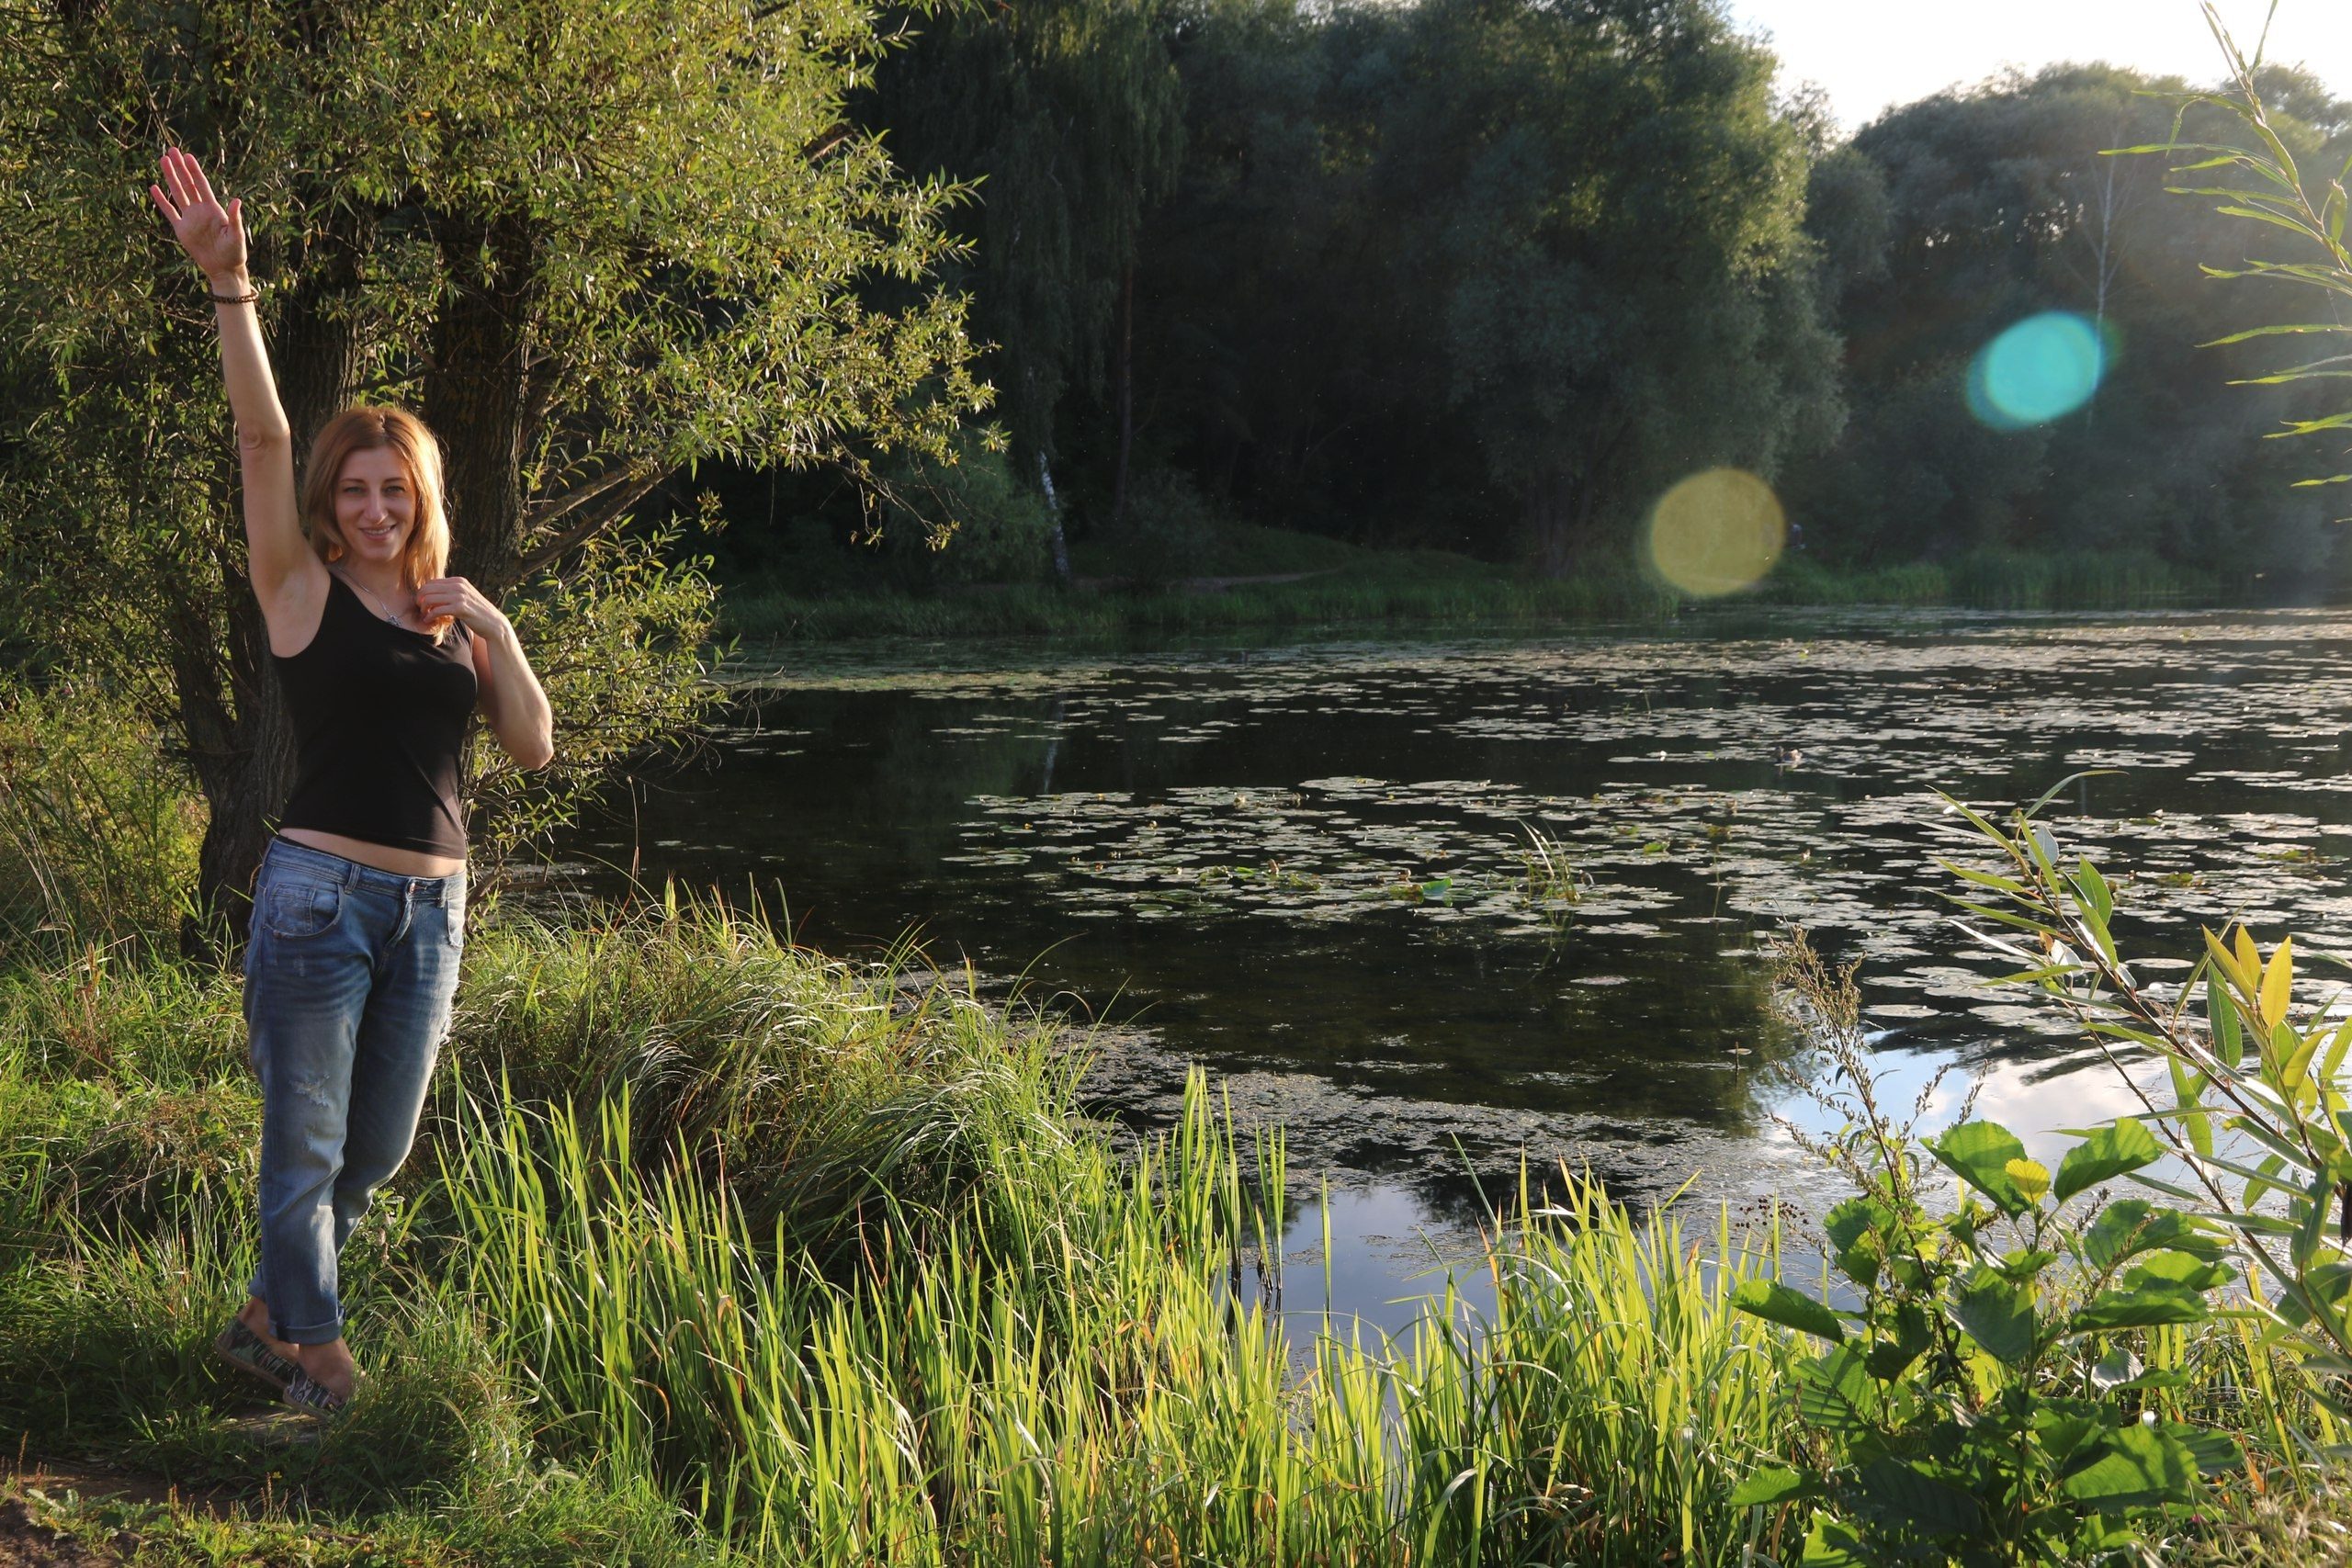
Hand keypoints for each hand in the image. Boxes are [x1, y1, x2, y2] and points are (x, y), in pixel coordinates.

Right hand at [148, 147, 247, 284]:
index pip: (201, 185)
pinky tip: (154, 188)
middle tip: (171, 150)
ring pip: (177, 193)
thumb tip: (236, 200)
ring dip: (170, 178)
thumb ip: (234, 218)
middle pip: (187, 184)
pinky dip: (162, 200)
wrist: (223, 269)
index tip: (187, 156)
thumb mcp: (236, 235)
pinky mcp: (181, 229)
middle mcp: (200, 210)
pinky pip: (169, 212)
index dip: (194, 171)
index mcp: (213, 209)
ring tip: (163, 161)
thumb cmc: (235, 253)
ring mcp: (190, 218)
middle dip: (180, 168)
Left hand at [414, 577, 510, 641]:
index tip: (422, 602)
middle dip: (420, 599)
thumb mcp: (466, 596)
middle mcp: (458, 585)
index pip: (431, 582)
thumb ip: (452, 592)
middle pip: (427, 588)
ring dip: (423, 608)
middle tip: (420, 608)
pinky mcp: (460, 608)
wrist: (494, 623)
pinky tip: (429, 620)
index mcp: (459, 581)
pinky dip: (430, 616)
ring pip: (429, 599)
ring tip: (425, 615)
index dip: (423, 592)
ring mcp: (459, 596)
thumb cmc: (477, 612)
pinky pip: (436, 610)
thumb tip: (432, 592)